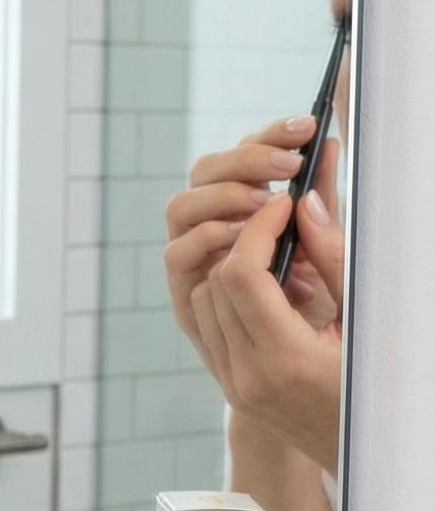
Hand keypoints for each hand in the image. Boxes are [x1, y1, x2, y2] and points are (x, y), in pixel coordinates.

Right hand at [165, 117, 340, 330]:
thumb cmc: (327, 315)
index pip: (242, 156)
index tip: (306, 131)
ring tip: (263, 203)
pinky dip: (203, 238)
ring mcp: (194, 260)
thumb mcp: (333, 253)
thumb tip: (330, 146)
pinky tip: (238, 236)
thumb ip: (326, 208)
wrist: (309, 380)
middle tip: (288, 165)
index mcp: (248, 208)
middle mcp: (214, 228)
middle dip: (244, 159)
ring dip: (220, 197)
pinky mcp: (184, 295)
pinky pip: (177, 256)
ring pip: (180, 207)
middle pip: (203, 171)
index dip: (265, 136)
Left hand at [184, 189, 343, 474]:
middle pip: (214, 284)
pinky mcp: (229, 386)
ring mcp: (232, 385)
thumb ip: (333, 263)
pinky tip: (266, 288)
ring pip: (200, 302)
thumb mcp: (366, 321)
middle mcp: (247, 376)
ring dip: (229, 270)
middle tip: (282, 225)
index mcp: (285, 360)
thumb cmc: (380, 385)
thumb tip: (304, 208)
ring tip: (277, 258)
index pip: (241, 276)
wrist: (366, 452)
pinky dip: (225, 297)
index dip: (257, 230)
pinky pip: (207, 327)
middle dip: (242, 244)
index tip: (282, 206)